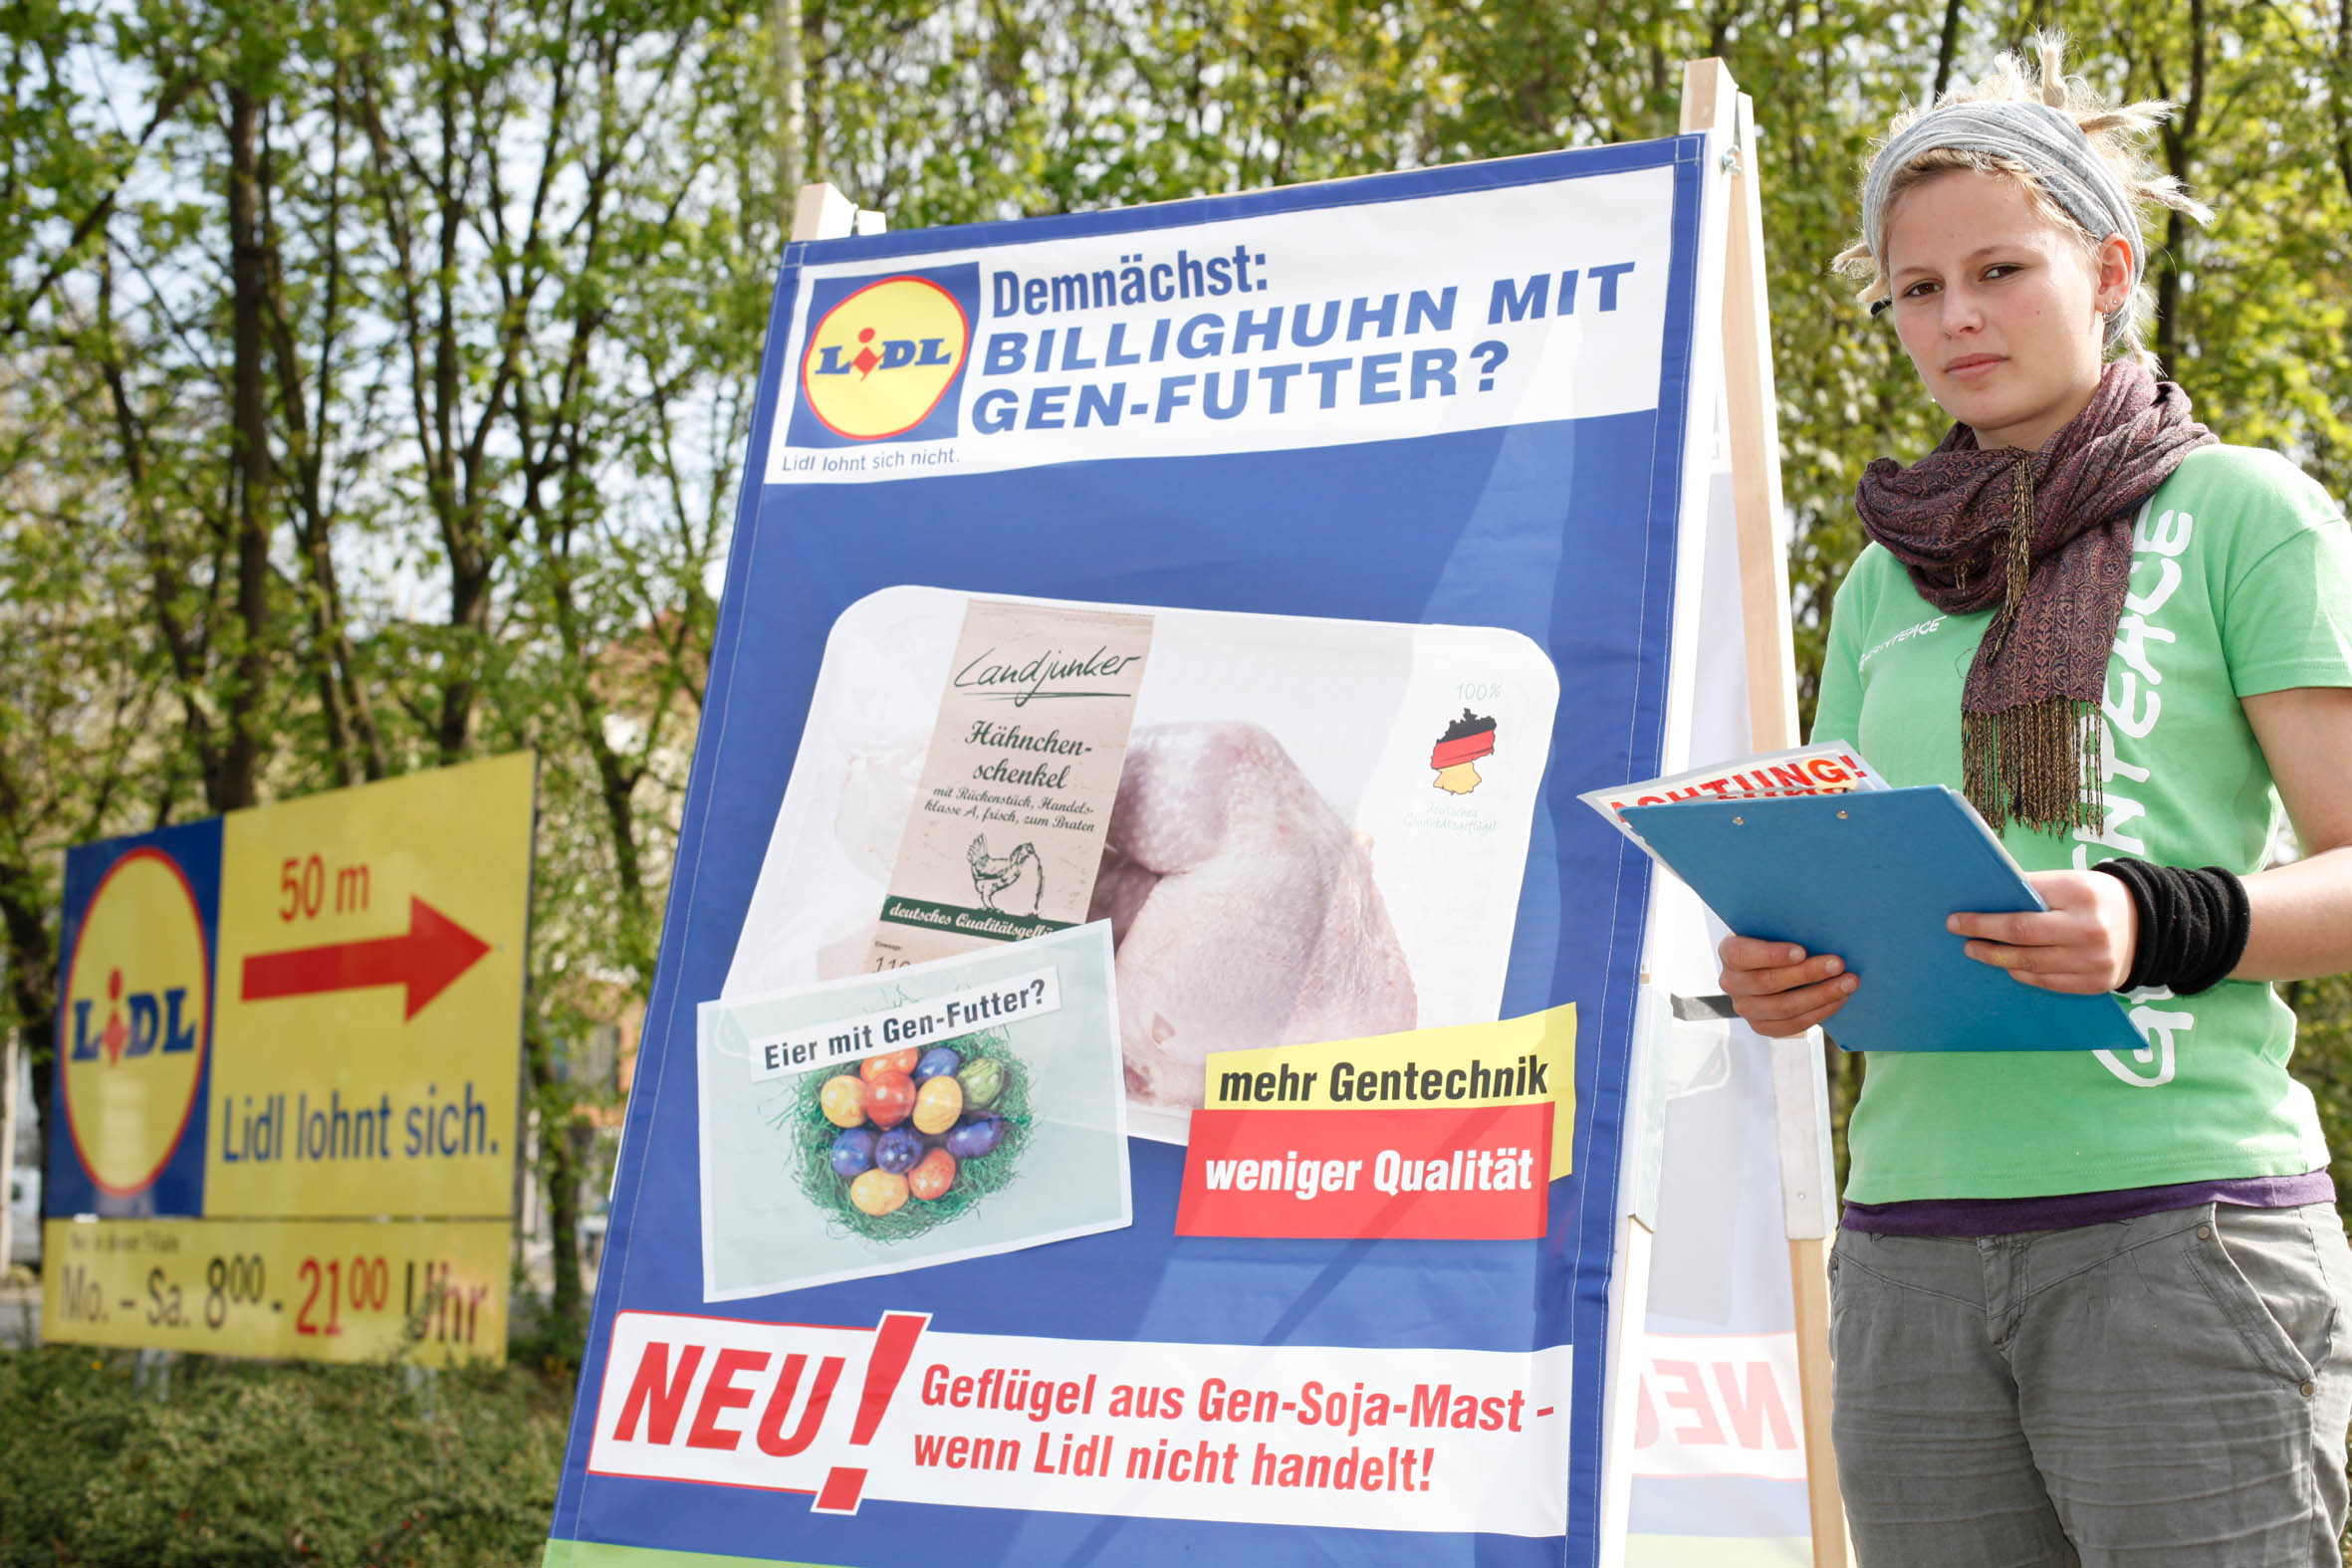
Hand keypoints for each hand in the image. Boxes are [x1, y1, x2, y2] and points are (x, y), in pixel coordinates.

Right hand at [1716, 934, 1856, 1036]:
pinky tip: (1839, 999)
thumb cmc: (1775, 941)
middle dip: (1807, 973)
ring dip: (1821, 995)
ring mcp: (1746, 1008)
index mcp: (1730, 953)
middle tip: (1838, 964)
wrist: (1771, 967)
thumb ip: (1786, 929)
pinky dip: (1820, 1012)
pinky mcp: (1762, 1026)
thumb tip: (1821, 929)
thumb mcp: (1773, 929)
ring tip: (1848, 983)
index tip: (1802, 950)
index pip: (1743, 955)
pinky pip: (1793, 1024)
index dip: (1772, 955)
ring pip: (1784, 1007)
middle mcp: (1731, 983)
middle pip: (1768, 983)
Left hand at [1947, 869, 2137, 992]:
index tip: (1956, 919)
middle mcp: (2090, 930)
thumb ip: (2033, 891)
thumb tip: (1984, 901)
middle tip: (1962, 938)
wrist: (2150, 923)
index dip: (1984, 918)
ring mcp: (2095, 961)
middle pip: (2022, 939)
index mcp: (2079, 895)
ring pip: (2032, 965)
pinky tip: (2009, 966)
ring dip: (1998, 960)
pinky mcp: (2098, 984)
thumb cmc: (2096, 897)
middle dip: (1985, 940)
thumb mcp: (2069, 882)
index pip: (2020, 910)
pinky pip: (2049, 982)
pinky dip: (2024, 974)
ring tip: (1978, 951)